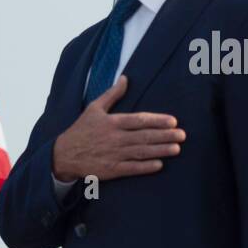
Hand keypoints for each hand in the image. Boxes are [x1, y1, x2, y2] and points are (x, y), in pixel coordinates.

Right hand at [51, 74, 185, 181]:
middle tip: (182, 135)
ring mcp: (113, 154)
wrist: (64, 154)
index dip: (157, 121)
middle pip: (144, 136)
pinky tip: (159, 165)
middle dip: (165, 136)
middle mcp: (115, 138)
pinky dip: (145, 167)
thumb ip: (112, 94)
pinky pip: (131, 168)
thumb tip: (125, 78)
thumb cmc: (82, 129)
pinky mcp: (111, 169)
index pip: (139, 120)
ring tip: (176, 149)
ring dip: (160, 150)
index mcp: (112, 122)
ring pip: (141, 152)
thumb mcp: (94, 108)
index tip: (173, 121)